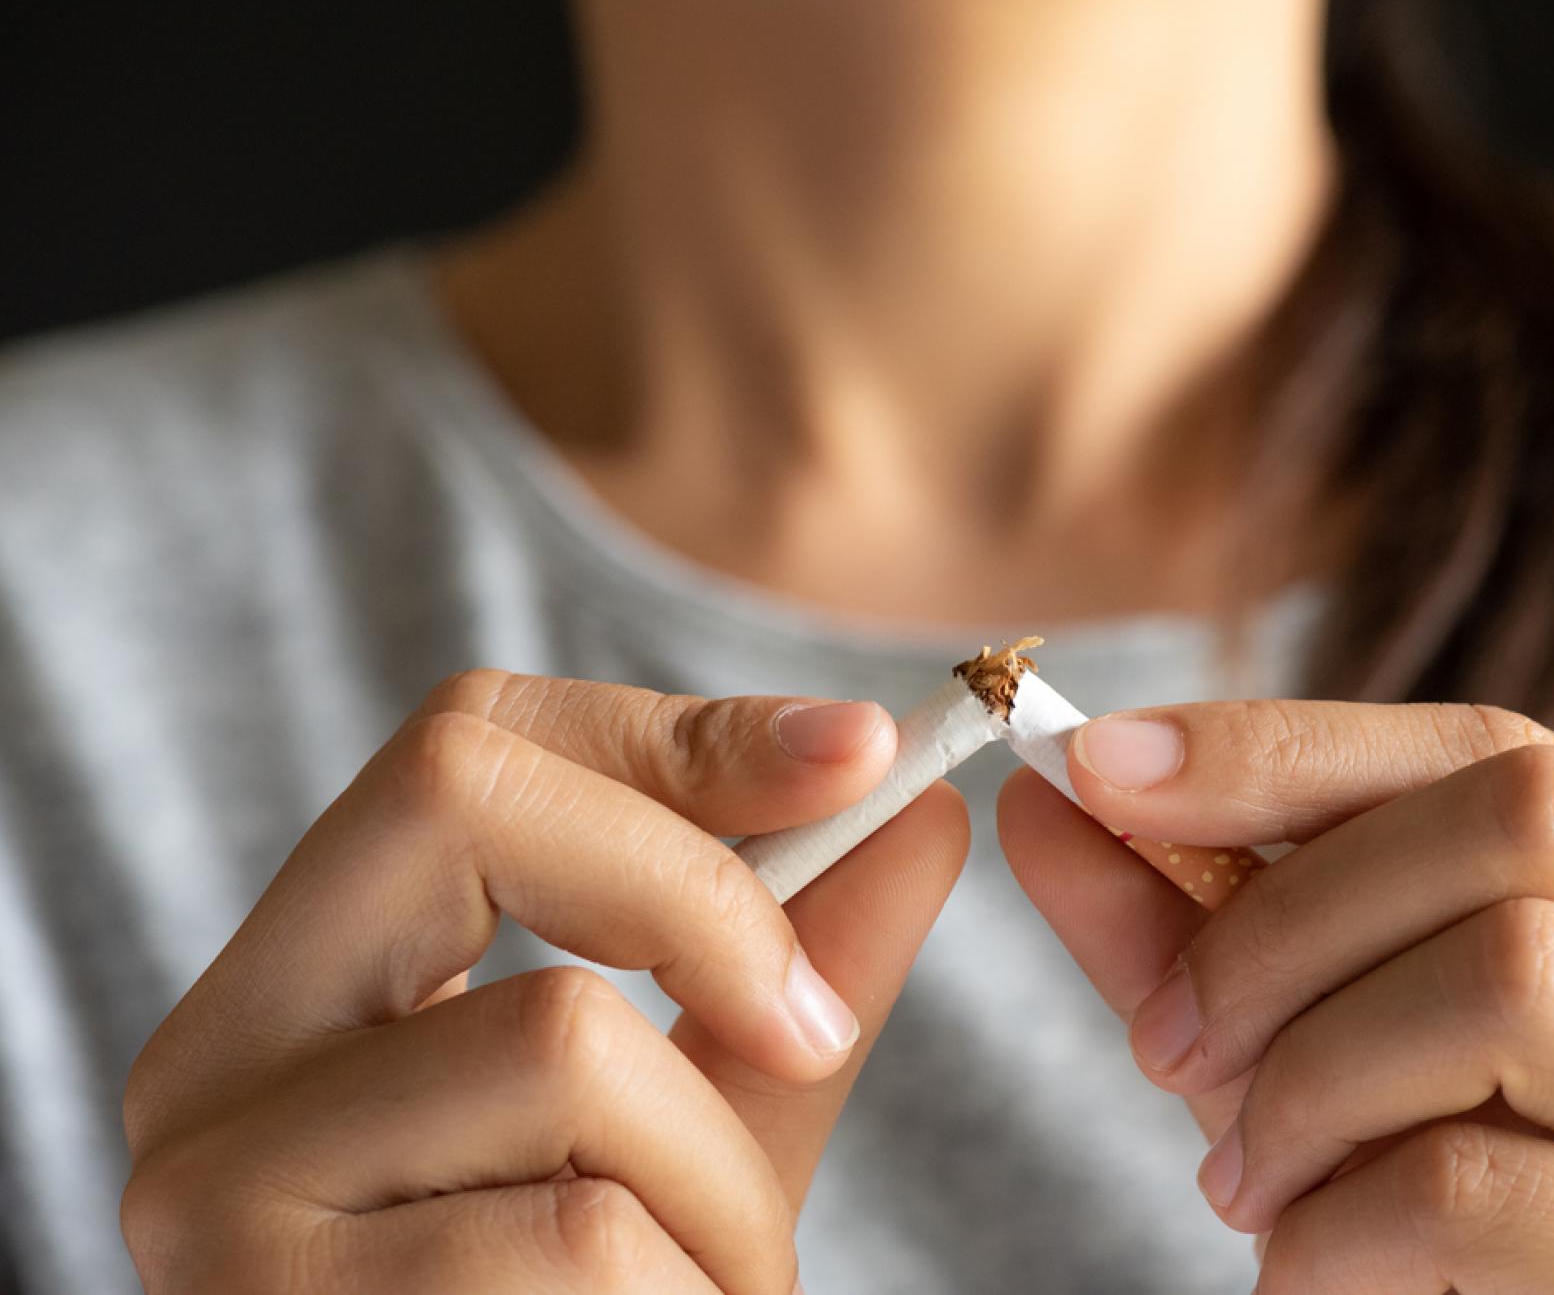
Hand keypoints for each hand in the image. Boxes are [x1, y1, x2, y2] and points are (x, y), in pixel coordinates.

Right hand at [122, 670, 968, 1293]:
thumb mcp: (700, 1133)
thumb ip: (790, 976)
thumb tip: (920, 812)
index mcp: (303, 985)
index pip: (469, 747)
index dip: (681, 732)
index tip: (865, 756)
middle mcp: (216, 1065)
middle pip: (465, 799)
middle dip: (702, 901)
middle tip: (811, 1034)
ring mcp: (224, 1193)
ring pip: (569, 1042)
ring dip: (721, 1192)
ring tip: (702, 1291)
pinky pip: (584, 1235)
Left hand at [998, 701, 1553, 1292]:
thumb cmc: (1445, 1247)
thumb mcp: (1319, 1055)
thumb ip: (1200, 931)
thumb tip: (1044, 796)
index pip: (1503, 749)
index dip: (1287, 746)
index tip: (1099, 762)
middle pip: (1527, 821)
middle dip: (1290, 916)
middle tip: (1170, 1044)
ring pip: (1518, 976)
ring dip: (1312, 1080)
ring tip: (1251, 1186)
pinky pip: (1487, 1182)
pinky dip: (1340, 1227)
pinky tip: (1314, 1277)